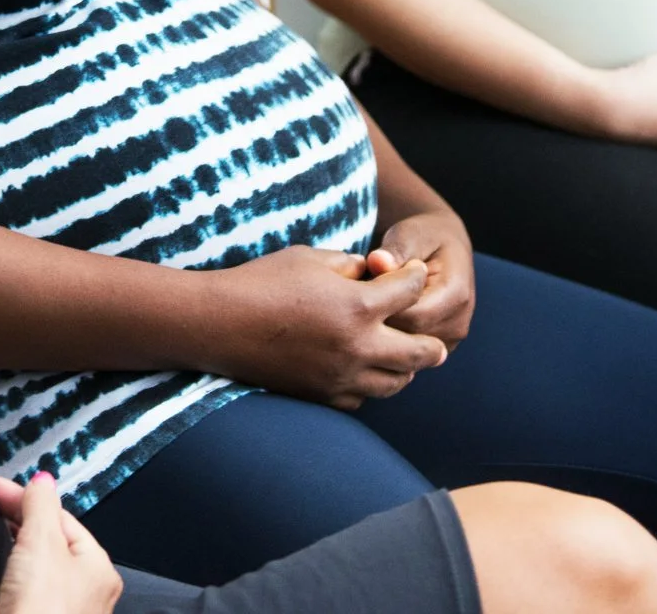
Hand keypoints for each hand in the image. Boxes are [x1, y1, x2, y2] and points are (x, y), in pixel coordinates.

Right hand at [0, 473, 120, 613]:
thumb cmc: (42, 612)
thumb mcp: (40, 544)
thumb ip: (41, 506)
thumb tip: (43, 480)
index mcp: (99, 567)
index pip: (59, 517)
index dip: (25, 500)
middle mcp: (91, 591)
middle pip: (51, 544)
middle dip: (20, 525)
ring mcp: (68, 610)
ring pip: (39, 570)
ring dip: (16, 554)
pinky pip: (29, 592)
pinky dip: (14, 582)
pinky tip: (0, 582)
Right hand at [203, 244, 445, 408]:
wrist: (219, 324)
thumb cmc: (262, 281)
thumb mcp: (310, 258)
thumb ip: (349, 265)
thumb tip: (373, 272)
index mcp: (358, 306)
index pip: (411, 292)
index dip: (416, 277)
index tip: (415, 273)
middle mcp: (357, 347)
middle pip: (420, 352)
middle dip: (432, 342)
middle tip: (436, 342)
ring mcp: (341, 377)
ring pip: (397, 383)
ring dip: (405, 369)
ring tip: (404, 359)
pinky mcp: (322, 396)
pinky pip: (363, 399)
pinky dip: (371, 386)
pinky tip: (365, 373)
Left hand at [364, 209, 475, 349]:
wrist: (442, 248)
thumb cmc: (422, 238)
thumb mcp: (409, 234)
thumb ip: (395, 249)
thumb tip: (377, 262)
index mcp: (456, 293)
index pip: (412, 317)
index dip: (381, 308)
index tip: (356, 291)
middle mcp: (459, 322)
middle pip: (408, 339)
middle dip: (378, 323)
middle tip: (354, 303)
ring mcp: (451, 339)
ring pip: (406, 353)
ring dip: (383, 335)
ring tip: (365, 310)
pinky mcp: (439, 348)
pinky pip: (408, 356)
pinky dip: (390, 341)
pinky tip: (375, 322)